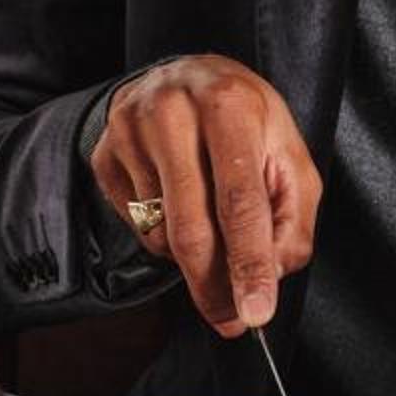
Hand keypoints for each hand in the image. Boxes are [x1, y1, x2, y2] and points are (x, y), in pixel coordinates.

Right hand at [88, 55, 322, 334]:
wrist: (183, 77)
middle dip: (214, 286)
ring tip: (211, 217)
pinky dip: (164, 234)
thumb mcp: (288, 155)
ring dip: (193, 254)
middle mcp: (172, 113)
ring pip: (162, 235)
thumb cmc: (244, 121)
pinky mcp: (103, 154)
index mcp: (229, 106)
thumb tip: (269, 275)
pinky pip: (136, 226)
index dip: (249, 264)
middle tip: (231, 318)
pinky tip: (178, 202)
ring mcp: (130, 133)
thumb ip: (292, 217)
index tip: (255, 313)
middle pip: (191, 229)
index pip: (240, 201)